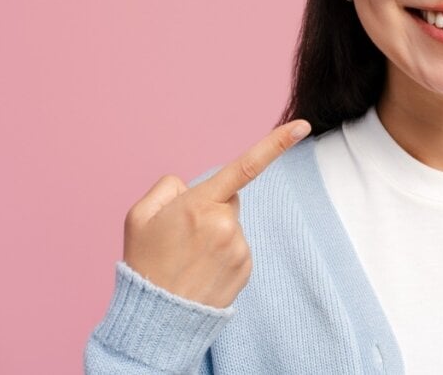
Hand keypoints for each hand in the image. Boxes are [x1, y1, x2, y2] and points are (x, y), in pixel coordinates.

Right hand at [122, 119, 310, 307]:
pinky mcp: (247, 267)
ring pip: (232, 226)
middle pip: (228, 199)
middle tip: (182, 236)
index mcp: (200, 204)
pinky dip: (222, 254)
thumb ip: (167, 188)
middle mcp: (226, 223)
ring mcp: (240, 247)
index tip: (303, 126)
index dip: (277, 143)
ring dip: (215, 235)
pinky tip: (201, 271)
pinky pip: (237, 248)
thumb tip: (193, 187)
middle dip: (210, 209)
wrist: (157, 317)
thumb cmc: (145, 262)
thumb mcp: (140, 216)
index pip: (245, 166)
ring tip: (188, 259)